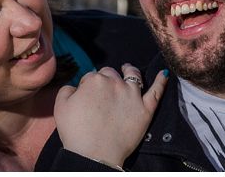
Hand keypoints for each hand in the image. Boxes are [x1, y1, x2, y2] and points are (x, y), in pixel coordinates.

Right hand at [54, 63, 168, 167]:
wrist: (94, 153)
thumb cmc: (76, 132)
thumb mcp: (61, 107)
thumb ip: (67, 90)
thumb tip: (77, 86)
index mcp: (94, 80)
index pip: (91, 77)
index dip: (88, 86)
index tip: (87, 96)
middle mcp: (115, 82)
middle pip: (111, 74)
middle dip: (107, 79)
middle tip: (103, 92)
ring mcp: (133, 94)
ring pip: (133, 76)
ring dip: (130, 71)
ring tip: (128, 70)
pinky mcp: (146, 108)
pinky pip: (156, 91)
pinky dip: (161, 81)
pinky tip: (164, 74)